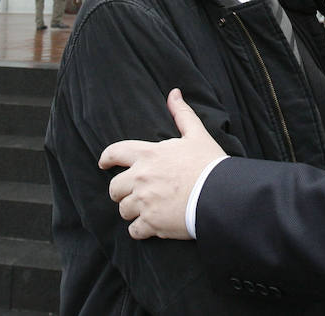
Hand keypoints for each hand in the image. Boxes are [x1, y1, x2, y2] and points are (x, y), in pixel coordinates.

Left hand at [100, 88, 226, 240]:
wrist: (220, 194)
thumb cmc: (209, 164)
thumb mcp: (196, 135)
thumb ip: (182, 114)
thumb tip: (174, 93)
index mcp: (148, 155)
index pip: (115, 152)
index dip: (106, 159)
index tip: (104, 164)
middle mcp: (141, 178)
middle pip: (115, 188)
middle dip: (121, 192)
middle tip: (130, 195)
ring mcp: (144, 202)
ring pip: (123, 210)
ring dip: (132, 212)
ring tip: (146, 211)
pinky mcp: (151, 223)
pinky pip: (134, 231)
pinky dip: (141, 230)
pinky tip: (151, 227)